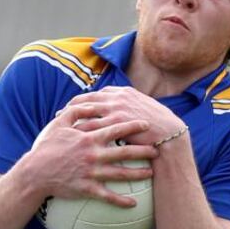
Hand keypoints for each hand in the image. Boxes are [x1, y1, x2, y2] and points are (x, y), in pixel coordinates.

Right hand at [22, 103, 157, 207]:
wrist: (34, 172)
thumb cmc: (46, 147)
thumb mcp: (58, 124)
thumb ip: (76, 111)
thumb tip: (93, 103)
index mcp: (88, 138)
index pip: (116, 129)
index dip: (133, 126)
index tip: (147, 125)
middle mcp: (93, 155)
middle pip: (125, 152)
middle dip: (143, 150)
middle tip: (157, 150)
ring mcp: (91, 172)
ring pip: (120, 174)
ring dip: (138, 174)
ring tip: (152, 173)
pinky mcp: (86, 188)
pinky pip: (107, 196)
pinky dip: (121, 201)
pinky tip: (134, 203)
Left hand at [65, 86, 185, 146]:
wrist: (170, 135)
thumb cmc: (156, 125)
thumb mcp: (142, 107)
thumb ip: (127, 105)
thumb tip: (116, 108)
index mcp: (123, 92)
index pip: (95, 93)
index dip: (81, 100)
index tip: (71, 107)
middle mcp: (117, 97)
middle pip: (86, 100)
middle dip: (70, 107)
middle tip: (60, 115)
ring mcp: (116, 109)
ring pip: (86, 112)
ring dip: (71, 119)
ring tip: (61, 127)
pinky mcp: (116, 123)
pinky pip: (92, 125)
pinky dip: (79, 130)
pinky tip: (71, 137)